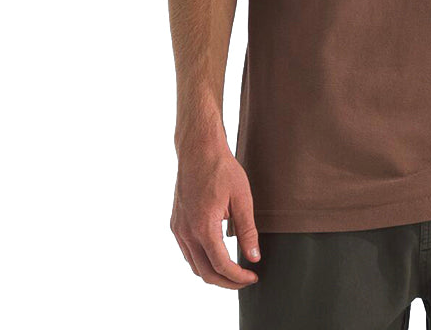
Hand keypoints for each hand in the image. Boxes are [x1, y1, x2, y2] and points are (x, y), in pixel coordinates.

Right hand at [171, 142, 261, 288]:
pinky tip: (216, 255)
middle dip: (227, 281)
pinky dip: (202, 260)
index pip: (221, 265)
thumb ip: (248, 230)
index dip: (238, 277)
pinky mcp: (176, 223)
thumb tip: (254, 257)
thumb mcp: (242, 198)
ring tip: (233, 270)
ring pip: (194, 265)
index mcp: (203, 226)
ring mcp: (178, 228)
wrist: (198, 149)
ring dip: (213, 273)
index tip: (253, 277)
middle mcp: (186, 232)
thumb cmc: (221, 168)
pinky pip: (187, 252)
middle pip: (205, 272)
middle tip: (245, 279)